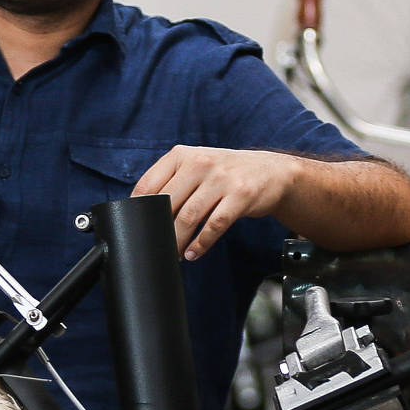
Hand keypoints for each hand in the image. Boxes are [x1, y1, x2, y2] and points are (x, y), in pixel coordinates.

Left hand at [131, 147, 298, 260]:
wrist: (272, 171)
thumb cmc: (226, 173)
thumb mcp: (198, 166)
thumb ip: (174, 182)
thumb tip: (146, 214)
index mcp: (183, 155)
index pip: (149, 184)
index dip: (138, 209)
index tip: (137, 227)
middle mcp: (201, 163)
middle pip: (168, 204)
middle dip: (160, 230)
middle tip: (157, 246)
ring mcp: (222, 178)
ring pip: (189, 217)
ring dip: (178, 241)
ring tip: (175, 254)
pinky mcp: (241, 196)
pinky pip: (214, 226)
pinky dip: (201, 243)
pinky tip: (194, 252)